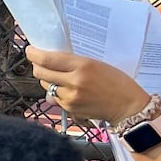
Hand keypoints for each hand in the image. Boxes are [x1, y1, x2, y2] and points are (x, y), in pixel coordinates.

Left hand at [25, 46, 152, 122]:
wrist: (129, 108)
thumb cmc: (117, 83)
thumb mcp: (98, 64)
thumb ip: (74, 63)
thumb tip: (50, 60)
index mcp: (83, 66)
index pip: (47, 59)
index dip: (34, 54)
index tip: (30, 50)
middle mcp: (74, 82)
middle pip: (40, 73)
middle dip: (37, 66)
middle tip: (41, 62)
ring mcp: (70, 98)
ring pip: (46, 86)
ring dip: (48, 80)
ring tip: (59, 76)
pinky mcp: (70, 110)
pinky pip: (55, 98)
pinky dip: (57, 93)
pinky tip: (68, 90)